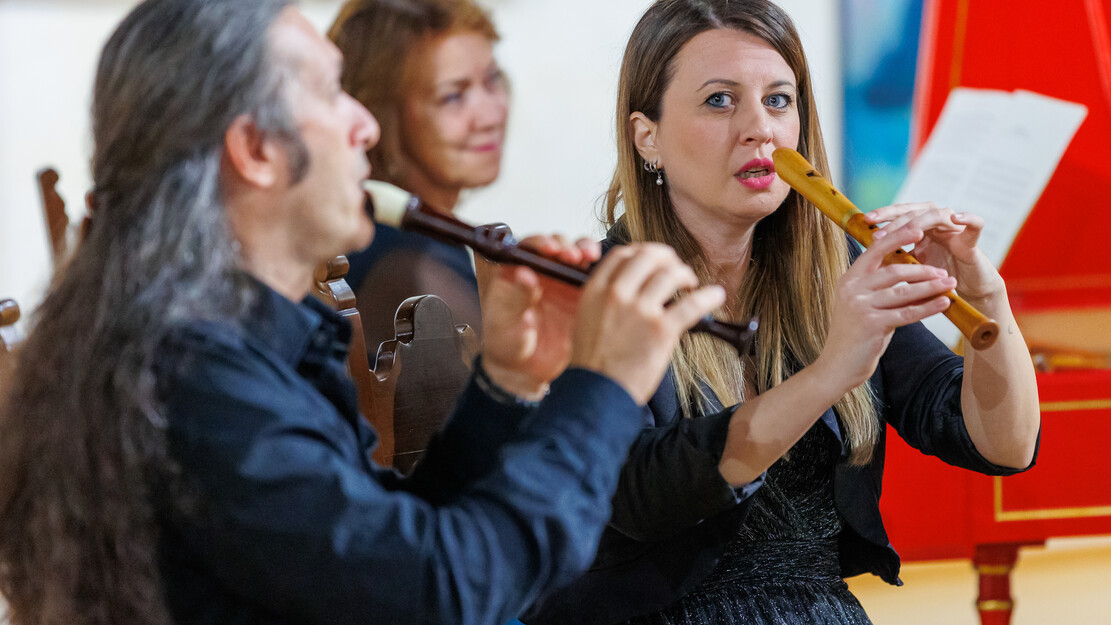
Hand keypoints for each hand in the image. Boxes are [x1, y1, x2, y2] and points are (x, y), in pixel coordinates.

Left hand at [478, 235, 599, 399]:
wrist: (528, 370)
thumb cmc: (507, 344)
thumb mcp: (504, 323)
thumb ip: (514, 298)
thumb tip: (524, 275)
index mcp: (516, 272)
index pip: (528, 248)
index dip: (539, 243)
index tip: (548, 248)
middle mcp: (541, 271)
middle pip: (556, 246)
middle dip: (565, 246)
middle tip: (570, 255)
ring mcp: (563, 281)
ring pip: (577, 255)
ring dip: (583, 250)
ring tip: (587, 256)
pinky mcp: (582, 295)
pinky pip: (593, 277)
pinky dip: (600, 270)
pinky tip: (604, 271)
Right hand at [570, 243, 725, 403]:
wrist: (597, 393)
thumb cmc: (593, 363)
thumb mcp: (587, 319)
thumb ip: (605, 298)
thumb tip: (633, 286)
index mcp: (595, 290)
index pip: (623, 254)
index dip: (642, 251)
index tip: (654, 259)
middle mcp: (617, 295)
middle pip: (649, 256)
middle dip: (667, 258)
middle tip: (675, 269)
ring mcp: (640, 311)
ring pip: (671, 274)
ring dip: (686, 275)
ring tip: (690, 285)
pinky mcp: (661, 330)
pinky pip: (692, 304)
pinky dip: (708, 296)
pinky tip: (716, 295)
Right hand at [814, 223, 956, 388]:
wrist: (837, 365)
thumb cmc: (854, 334)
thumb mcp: (861, 304)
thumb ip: (878, 287)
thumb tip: (909, 271)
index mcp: (849, 279)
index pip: (874, 250)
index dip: (897, 238)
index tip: (919, 229)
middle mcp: (852, 289)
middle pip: (894, 271)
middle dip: (923, 270)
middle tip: (944, 270)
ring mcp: (860, 306)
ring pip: (903, 292)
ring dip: (931, 287)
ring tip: (950, 284)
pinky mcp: (871, 324)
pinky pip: (907, 313)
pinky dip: (928, 307)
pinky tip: (944, 303)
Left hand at [865, 202, 1004, 302]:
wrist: (965, 288)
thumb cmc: (936, 275)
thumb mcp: (911, 266)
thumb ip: (894, 257)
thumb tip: (865, 256)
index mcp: (919, 225)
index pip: (899, 213)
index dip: (884, 214)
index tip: (865, 220)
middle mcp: (935, 221)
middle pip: (914, 212)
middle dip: (896, 221)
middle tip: (879, 234)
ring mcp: (954, 228)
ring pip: (936, 215)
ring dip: (921, 222)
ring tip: (908, 231)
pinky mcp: (972, 239)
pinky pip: (975, 223)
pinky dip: (968, 218)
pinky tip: (955, 217)